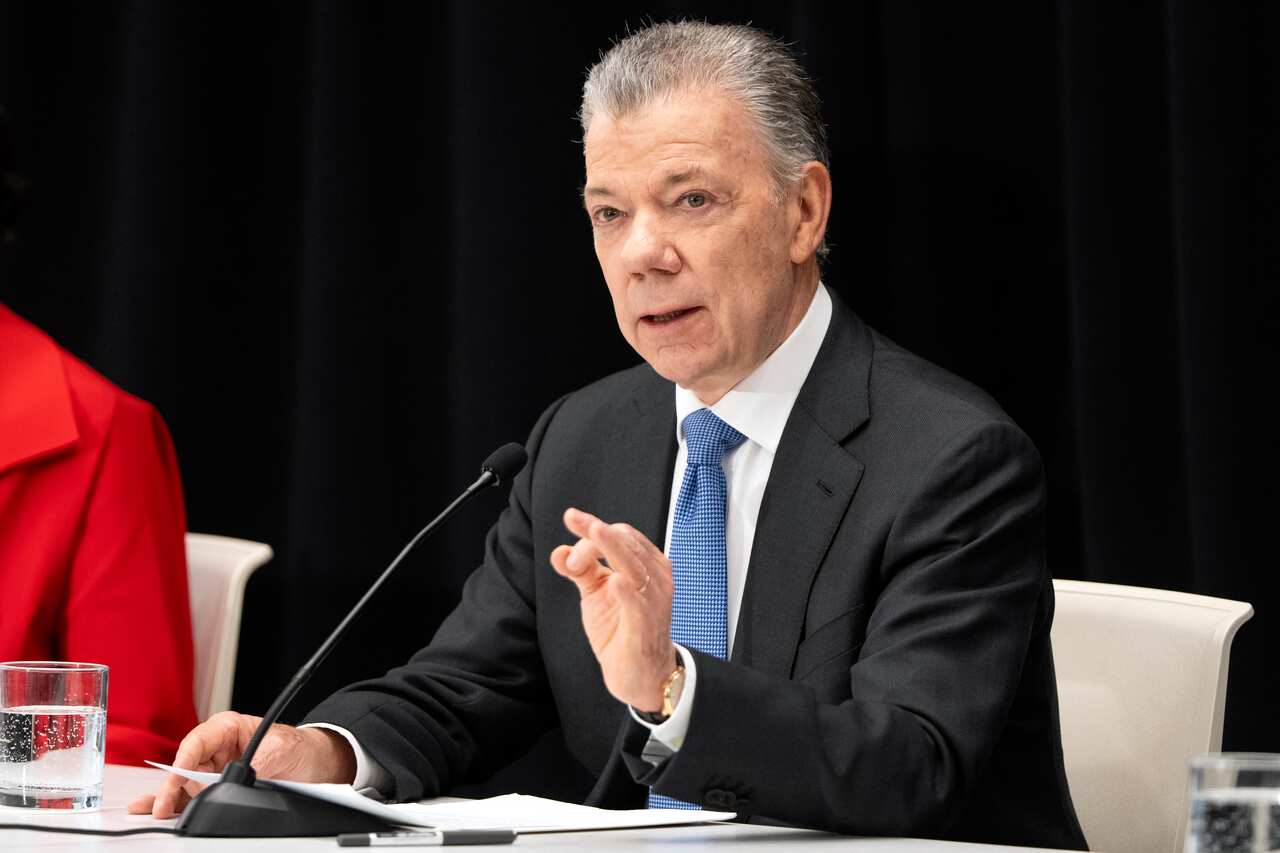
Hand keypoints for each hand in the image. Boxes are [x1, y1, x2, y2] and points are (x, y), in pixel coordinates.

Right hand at [126, 712, 356, 818]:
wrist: (316, 764)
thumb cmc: (299, 747)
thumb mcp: (280, 751)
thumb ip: (253, 764)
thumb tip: (233, 780)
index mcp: (228, 728)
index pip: (196, 744)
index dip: (184, 763)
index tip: (177, 781)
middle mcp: (217, 747)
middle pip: (186, 766)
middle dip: (174, 786)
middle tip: (164, 806)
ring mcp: (216, 768)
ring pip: (186, 783)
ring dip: (171, 797)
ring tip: (155, 811)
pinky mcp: (220, 787)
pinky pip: (195, 796)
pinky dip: (180, 804)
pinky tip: (162, 811)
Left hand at [550, 507, 676, 710]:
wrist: (641, 674)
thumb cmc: (622, 629)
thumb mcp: (596, 593)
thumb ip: (580, 569)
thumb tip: (559, 551)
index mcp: (645, 564)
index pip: (622, 534)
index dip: (593, 526)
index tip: (571, 518)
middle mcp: (654, 576)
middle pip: (625, 543)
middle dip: (595, 538)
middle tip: (572, 545)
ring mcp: (653, 599)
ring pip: (633, 564)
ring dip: (610, 547)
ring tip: (593, 532)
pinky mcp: (645, 625)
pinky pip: (639, 603)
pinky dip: (627, 590)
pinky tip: (614, 581)